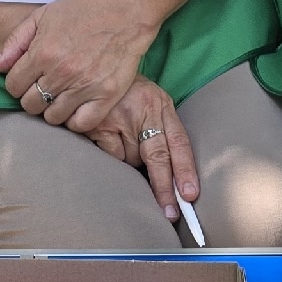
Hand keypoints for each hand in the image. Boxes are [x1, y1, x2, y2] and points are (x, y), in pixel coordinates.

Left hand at [0, 0, 158, 131]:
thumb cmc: (81, 9)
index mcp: (42, 53)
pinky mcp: (107, 94)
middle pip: (30, 105)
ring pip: (53, 117)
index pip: (13, 86)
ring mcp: (85, 86)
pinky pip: (82, 124)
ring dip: (53, 109)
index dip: (17, 83)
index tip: (28, 78)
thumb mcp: (42, 16)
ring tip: (61, 96)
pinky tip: (77, 107)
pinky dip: (76, 120)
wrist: (124, 8)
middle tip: (44, 87)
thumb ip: (15, 42)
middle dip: (33, 97)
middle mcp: (61, 73)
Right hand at [85, 78, 199, 221]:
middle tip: (171, 213)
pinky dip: (111, 156)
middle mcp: (144, 110)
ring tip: (121, 139)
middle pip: (158, 156)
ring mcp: (120, 117)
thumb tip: (169, 175)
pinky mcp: (99, 124)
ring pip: (131, 159)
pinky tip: (105, 137)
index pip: (179, 141)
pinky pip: (111, 156)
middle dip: (164, 188)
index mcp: (161, 104)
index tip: (189, 194)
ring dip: (129, 162)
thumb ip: (160, 129)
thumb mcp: (150, 102)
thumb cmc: (126, 92)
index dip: (185, 169)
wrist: (92, 68)